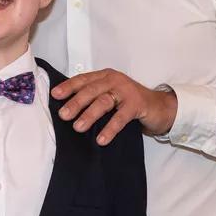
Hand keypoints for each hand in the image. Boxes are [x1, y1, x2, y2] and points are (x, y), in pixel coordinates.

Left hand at [51, 69, 177, 144]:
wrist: (160, 107)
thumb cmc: (129, 102)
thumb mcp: (110, 95)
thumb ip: (94, 97)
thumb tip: (68, 109)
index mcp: (105, 76)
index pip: (83, 79)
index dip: (69, 87)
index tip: (55, 95)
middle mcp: (115, 80)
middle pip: (91, 90)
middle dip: (76, 103)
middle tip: (63, 115)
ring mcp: (127, 91)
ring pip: (104, 102)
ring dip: (89, 115)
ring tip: (78, 127)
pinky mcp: (137, 104)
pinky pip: (120, 118)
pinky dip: (110, 128)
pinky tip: (101, 139)